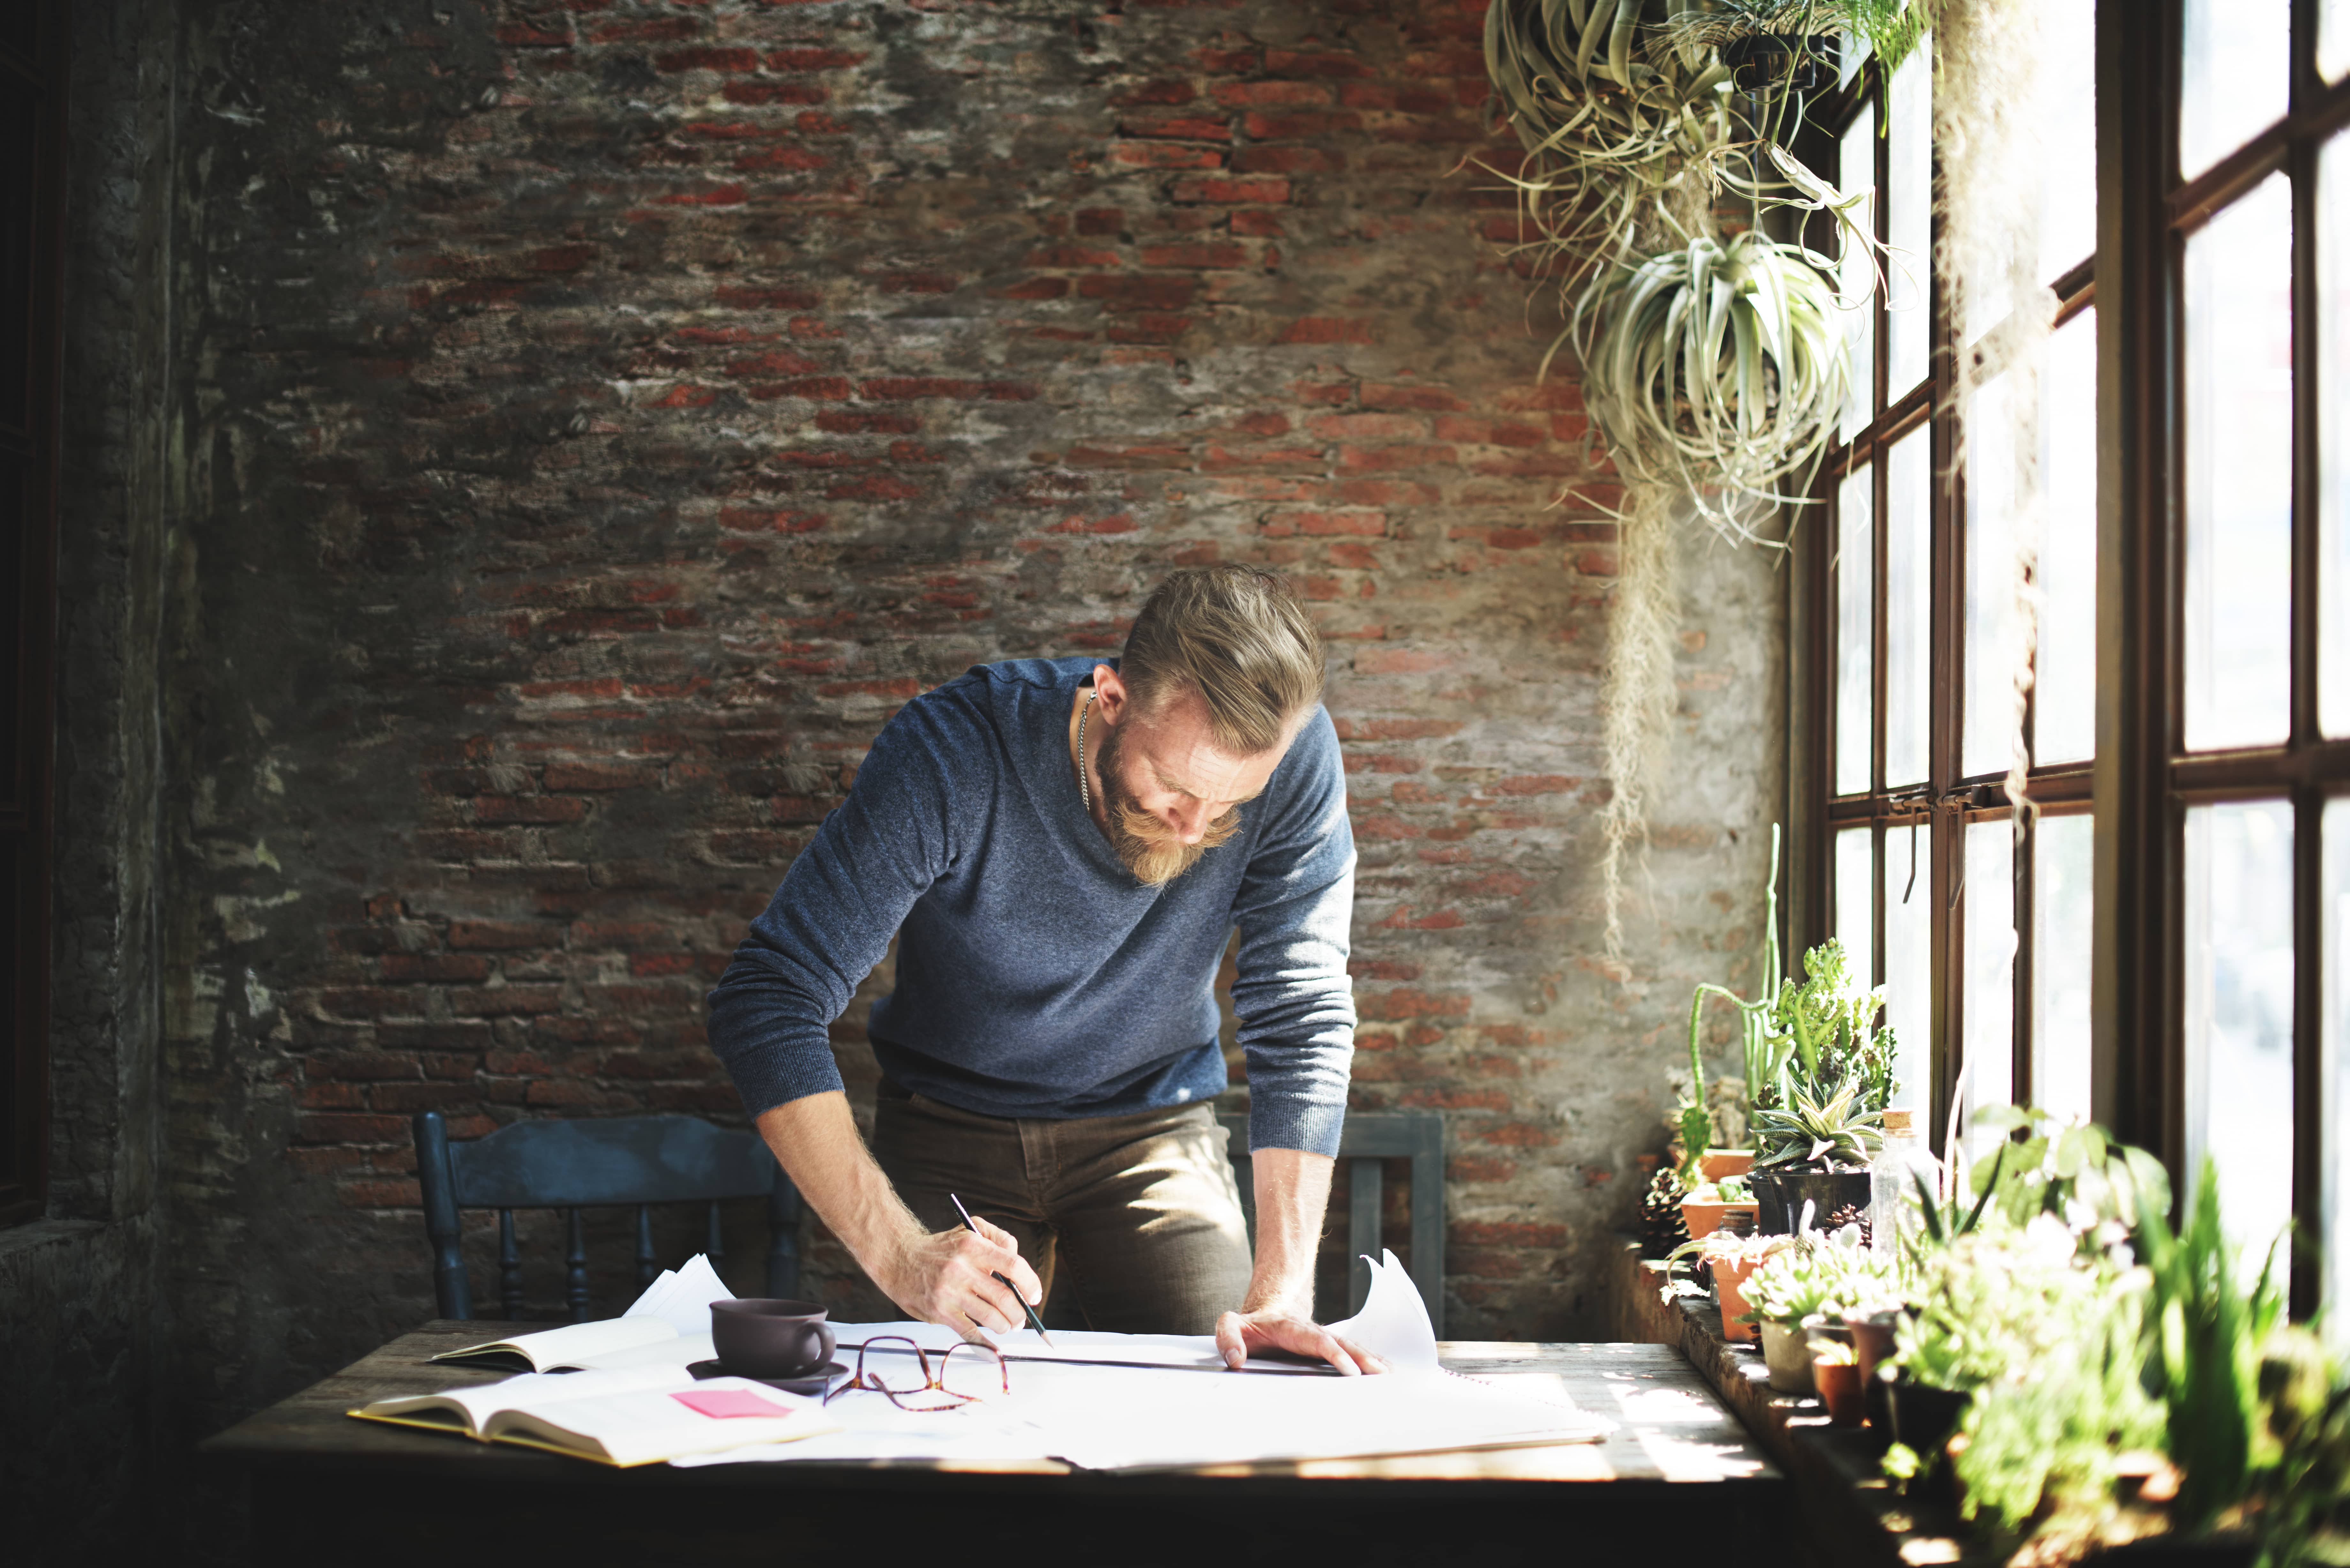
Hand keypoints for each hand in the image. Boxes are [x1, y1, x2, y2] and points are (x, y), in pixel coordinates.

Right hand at [871, 1214, 1044, 1342]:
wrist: (899, 1258)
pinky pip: (969, 1334)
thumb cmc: (941, 1248)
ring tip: (1006, 1326)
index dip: (1030, 1283)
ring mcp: (949, 1292)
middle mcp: (961, 1269)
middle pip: (1004, 1297)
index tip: (1034, 1296)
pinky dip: (986, 1345)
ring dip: (1005, 1326)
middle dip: (1019, 1313)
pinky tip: (994, 1349)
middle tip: (1021, 1319)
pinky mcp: (939, 1312)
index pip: (1013, 1265)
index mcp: (973, 1246)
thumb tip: (1018, 1264)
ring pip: (990, 1317)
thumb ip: (998, 1239)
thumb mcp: (969, 1230)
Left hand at [1214, 1307, 1387, 1375]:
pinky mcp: (1328, 1347)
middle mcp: (1312, 1332)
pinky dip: (1369, 1358)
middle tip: (1380, 1373)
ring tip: (1388, 1373)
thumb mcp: (1229, 1326)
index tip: (1350, 1369)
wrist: (1264, 1315)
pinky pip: (1351, 1351)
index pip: (1316, 1340)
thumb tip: (1235, 1359)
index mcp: (1290, 1328)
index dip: (1334, 1354)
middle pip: (1341, 1343)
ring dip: (1370, 1359)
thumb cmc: (1249, 1327)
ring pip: (1350, 1346)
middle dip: (1361, 1358)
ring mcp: (1323, 1338)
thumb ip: (1227, 1338)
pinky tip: (1385, 1368)